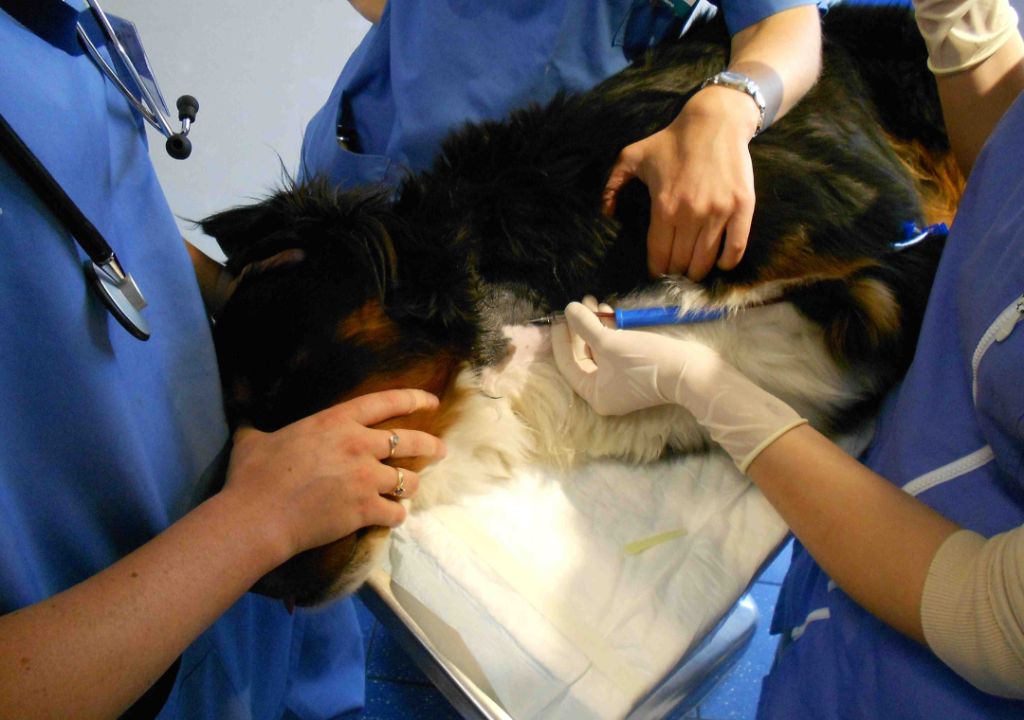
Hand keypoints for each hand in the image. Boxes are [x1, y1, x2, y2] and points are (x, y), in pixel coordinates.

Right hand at [222, 388, 445, 560]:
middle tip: (441, 450)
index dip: (414, 399)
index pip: (386, 401)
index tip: (432, 401)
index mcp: (336, 421)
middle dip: (431, 445)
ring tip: (409, 490)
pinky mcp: (366, 509)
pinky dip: (396, 516)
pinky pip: (396, 513)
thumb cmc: (253, 475)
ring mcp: (366, 478)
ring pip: (408, 480)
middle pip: (410, 441)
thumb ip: (258, 427)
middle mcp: (359, 445)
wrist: (258, 516)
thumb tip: (241, 418)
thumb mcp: (254, 440)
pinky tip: (392, 517)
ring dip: (411, 486)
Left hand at [552, 301, 804, 469]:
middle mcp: (606, 391)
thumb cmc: (647, 361)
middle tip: (580, 303)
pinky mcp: (636, 368)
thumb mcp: (610, 342)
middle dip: (581, 327)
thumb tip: (568, 310)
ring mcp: (622, 380)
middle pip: (583, 356)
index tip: (560, 315)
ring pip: (599, 349)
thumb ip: (585, 326)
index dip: (561, 338)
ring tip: (594, 301)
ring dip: (595, 325)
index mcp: (595, 394)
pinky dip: (610, 330)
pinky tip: (609, 311)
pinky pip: (615, 348)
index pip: (567, 364)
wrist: (691, 370)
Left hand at [602, 86, 757, 280]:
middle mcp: (691, 214)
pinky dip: (727, 262)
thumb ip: (612, 184)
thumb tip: (606, 212)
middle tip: (676, 271)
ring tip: (693, 270)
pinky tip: (720, 263)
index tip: (657, 272)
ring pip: (707, 260)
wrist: (714, 121)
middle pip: (682, 262)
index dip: (657, 269)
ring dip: (698, 272)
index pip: (659, 254)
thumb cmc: (672, 140)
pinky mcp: (742, 207)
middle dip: (676, 272)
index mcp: (664, 207)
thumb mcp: (632, 156)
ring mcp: (719, 212)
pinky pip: (736, 248)